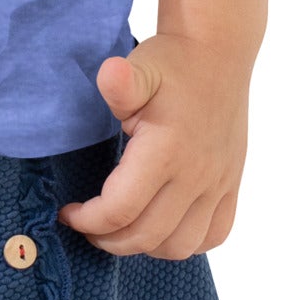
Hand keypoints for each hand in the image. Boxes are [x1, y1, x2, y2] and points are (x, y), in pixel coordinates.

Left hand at [55, 34, 250, 259]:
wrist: (217, 52)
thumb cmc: (172, 62)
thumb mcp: (140, 67)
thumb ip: (120, 82)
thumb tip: (110, 74)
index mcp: (167, 150)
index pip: (121, 210)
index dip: (88, 220)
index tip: (69, 212)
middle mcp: (196, 174)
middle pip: (146, 235)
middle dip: (108, 239)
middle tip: (88, 226)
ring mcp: (218, 183)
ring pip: (181, 246)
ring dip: (145, 247)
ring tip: (121, 229)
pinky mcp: (231, 184)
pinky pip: (214, 235)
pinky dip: (185, 243)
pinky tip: (162, 227)